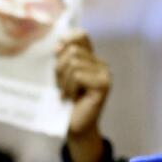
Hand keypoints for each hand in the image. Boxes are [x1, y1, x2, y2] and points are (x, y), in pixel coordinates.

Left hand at [56, 30, 109, 161]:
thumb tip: (60, 41)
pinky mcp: (103, 85)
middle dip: (60, 68)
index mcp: (92, 58)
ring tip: (65, 93)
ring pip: (74, 62)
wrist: (75, 126)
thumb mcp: (61, 74)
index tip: (56, 53)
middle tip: (60, 85)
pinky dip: (69, 87)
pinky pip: (78, 75)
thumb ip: (63, 56)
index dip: (66, 41)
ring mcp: (105, 74)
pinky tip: (71, 98)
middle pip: (73, 50)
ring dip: (63, 80)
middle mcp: (102, 64)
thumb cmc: (66, 100)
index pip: (81, 35)